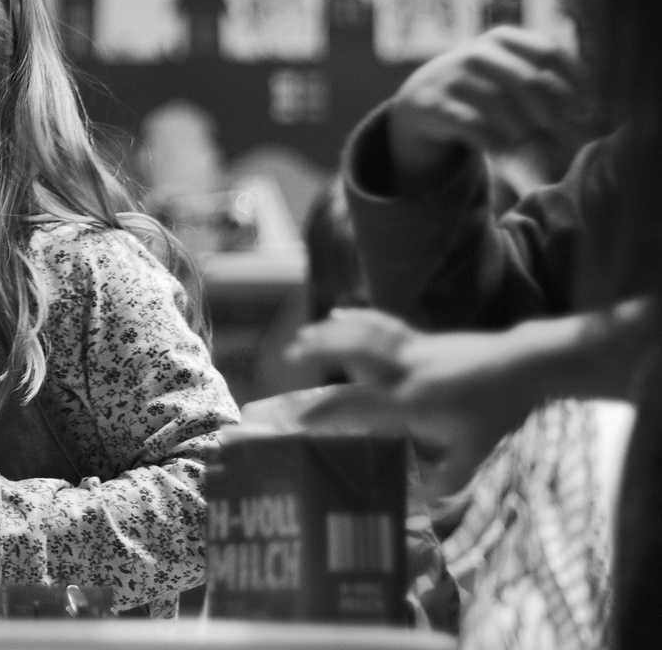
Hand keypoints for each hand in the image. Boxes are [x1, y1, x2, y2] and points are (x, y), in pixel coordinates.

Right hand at [286, 308, 536, 496]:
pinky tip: (340, 314)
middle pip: (353, 351)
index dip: (324, 411)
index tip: (298, 418)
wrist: (524, 365)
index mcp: (412, 400)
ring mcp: (412, 348)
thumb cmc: (498, 411)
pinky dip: (358, 319)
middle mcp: (404, 369)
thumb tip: (421, 501)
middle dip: (318, 350)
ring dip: (331, 332)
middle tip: (290, 356)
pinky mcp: (421, 337)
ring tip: (305, 334)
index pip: (357, 404)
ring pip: (363, 333)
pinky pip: (381, 325)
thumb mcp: (474, 454)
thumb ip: (446, 480)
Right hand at [387, 26, 587, 193]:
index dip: (573, 82)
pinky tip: (499, 144)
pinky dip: (494, 140)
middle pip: (528, 81)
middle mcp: (477, 53)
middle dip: (550, 109)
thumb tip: (596, 101)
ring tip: (525, 136)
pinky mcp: (435, 106)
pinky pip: (475, 127)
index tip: (584, 109)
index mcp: (503, 37)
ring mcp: (453, 78)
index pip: (550, 52)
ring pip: (502, 106)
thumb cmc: (483, 84)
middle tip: (556, 127)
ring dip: (521, 128)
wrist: (424, 96)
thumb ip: (546, 73)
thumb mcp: (509, 66)